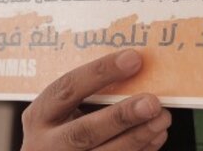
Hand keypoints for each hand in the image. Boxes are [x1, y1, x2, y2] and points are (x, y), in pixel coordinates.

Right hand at [21, 50, 170, 150]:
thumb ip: (84, 96)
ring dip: (138, 136)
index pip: (67, 89)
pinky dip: (141, 150)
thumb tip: (131, 68)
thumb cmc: (56, 130)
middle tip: (152, 103)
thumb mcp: (57, 112)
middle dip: (121, 116)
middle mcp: (48, 144)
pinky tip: (156, 136)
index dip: (100, 72)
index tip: (133, 59)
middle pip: (85, 131)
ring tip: (162, 118)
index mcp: (40, 116)